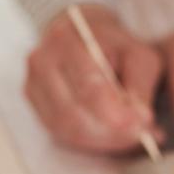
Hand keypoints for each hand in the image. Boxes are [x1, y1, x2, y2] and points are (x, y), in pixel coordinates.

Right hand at [24, 4, 163, 152]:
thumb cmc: (113, 45)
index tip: (140, 125)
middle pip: (74, 112)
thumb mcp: (138, 54)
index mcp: (66, 39)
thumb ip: (141, 83)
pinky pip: (60, 132)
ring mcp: (32, 83)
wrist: (81, 34)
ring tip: (129, 135)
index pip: (88, 86)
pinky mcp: (34, 102)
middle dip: (111, 131)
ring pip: (67, 128)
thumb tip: (141, 118)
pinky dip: (89, 139)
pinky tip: (110, 135)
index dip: (115, 112)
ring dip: (102, 139)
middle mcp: (42, 60)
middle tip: (140, 134)